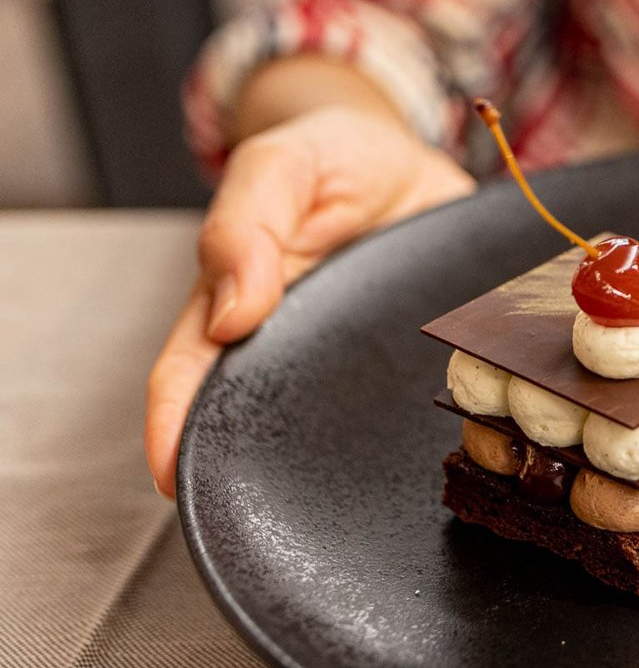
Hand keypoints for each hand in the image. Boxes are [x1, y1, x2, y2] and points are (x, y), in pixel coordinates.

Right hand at [146, 106, 474, 496]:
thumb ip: (248, 225)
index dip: (176, 430)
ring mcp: (351, 355)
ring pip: (334, 423)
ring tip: (358, 504)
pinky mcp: (407, 358)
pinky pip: (404, 404)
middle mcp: (295, 340)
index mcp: (244, 300)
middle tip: (279, 514)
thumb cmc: (332, 156)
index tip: (177, 480)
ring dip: (340, 460)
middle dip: (259, 466)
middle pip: (260, 416)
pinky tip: (432, 456)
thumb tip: (230, 312)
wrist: (405, 154)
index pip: (193, 376)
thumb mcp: (283, 164)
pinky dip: (412, 432)